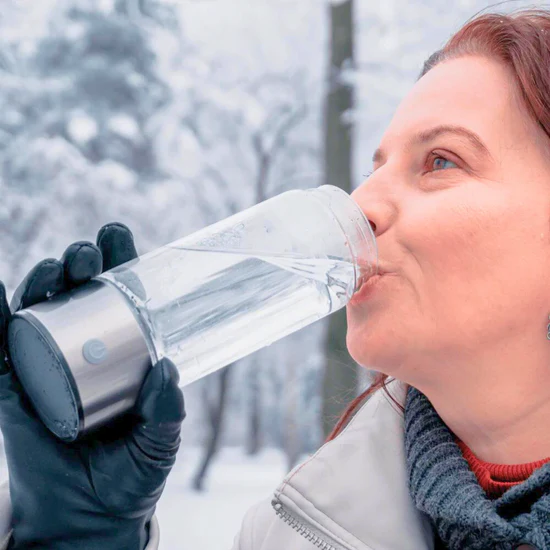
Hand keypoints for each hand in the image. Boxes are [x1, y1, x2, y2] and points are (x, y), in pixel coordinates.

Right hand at [0, 223, 184, 549]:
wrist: (87, 516)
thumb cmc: (130, 474)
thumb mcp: (158, 442)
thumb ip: (166, 411)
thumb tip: (166, 369)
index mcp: (122, 353)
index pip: (121, 298)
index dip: (119, 263)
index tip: (116, 236)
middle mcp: (84, 349)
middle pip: (79, 293)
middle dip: (80, 264)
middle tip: (87, 256)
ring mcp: (47, 362)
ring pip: (40, 307)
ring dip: (44, 279)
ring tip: (57, 270)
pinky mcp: (12, 383)